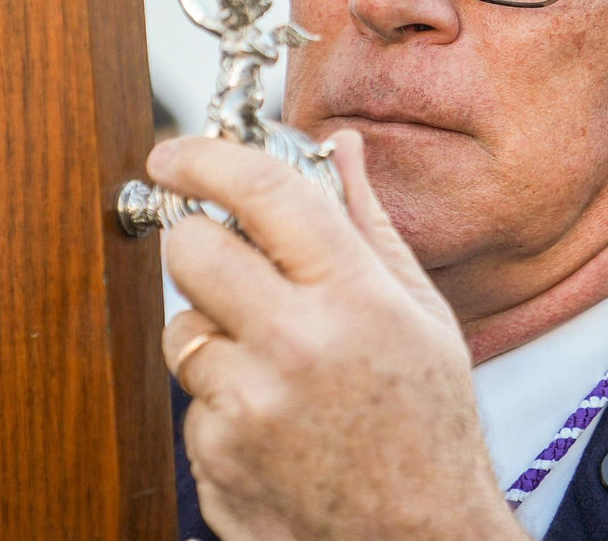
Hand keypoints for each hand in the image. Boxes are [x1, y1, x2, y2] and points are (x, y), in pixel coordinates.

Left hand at [150, 131, 527, 540]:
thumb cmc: (430, 425)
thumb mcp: (422, 314)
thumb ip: (368, 224)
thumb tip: (342, 147)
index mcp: (353, 296)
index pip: (261, 191)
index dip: (205, 157)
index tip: (177, 152)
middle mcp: (294, 345)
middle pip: (190, 250)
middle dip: (200, 242)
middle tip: (228, 258)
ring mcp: (247, 408)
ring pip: (182, 329)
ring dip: (214, 335)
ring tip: (278, 365)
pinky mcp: (214, 460)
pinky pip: (190, 402)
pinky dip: (221, 404)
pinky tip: (276, 422)